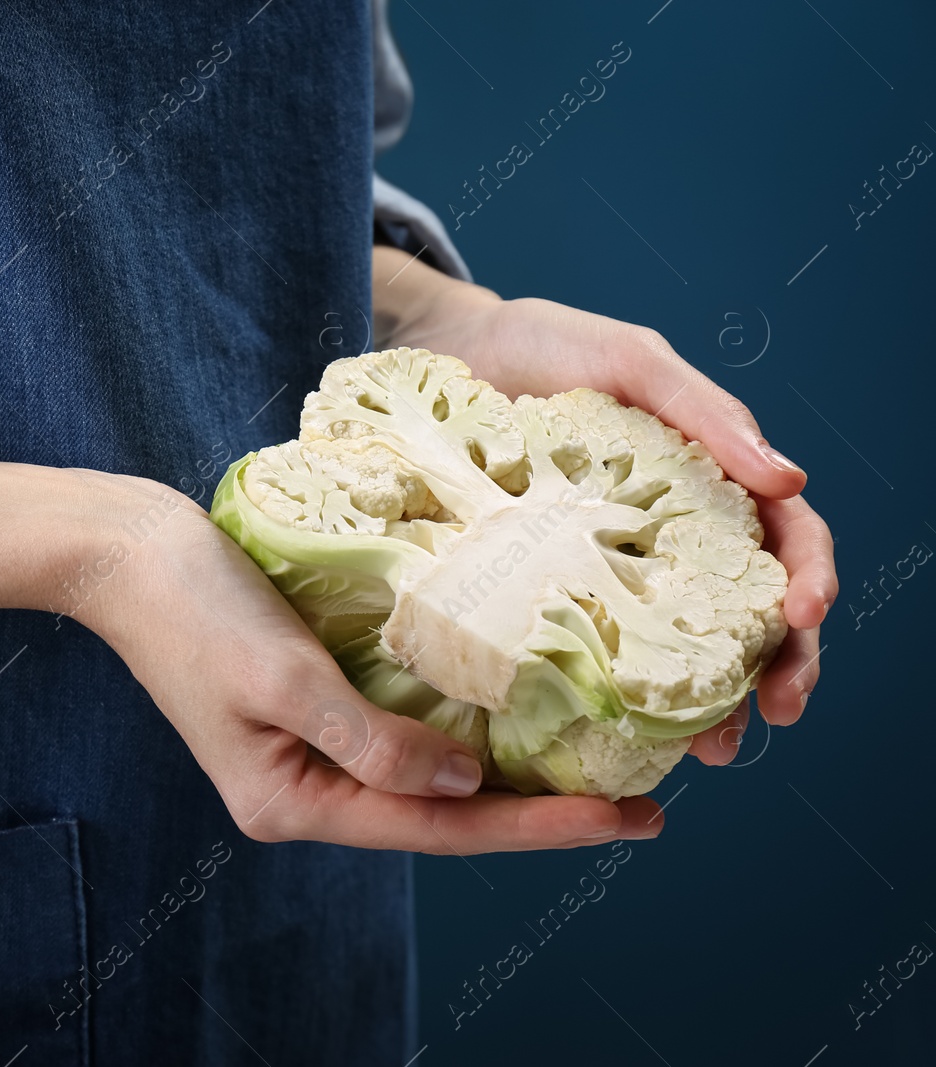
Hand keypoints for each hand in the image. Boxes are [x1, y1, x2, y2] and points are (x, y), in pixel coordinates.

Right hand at [78, 477, 663, 853]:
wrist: (125, 552)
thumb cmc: (193, 609)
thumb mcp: (281, 677)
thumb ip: (372, 740)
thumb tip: (466, 783)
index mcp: (292, 801)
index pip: (438, 828)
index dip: (538, 827)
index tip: (627, 818)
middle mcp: (307, 788)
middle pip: (442, 815)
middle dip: (538, 813)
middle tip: (641, 807)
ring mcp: (310, 748)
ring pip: (430, 776)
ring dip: (510, 773)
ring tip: (599, 766)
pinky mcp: (316, 702)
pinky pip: (406, 729)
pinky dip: (467, 725)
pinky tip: (520, 710)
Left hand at [372, 248, 836, 765]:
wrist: (440, 354)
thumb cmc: (541, 345)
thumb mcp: (626, 359)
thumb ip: (703, 411)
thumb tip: (788, 480)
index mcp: (705, 480)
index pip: (783, 537)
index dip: (808, 578)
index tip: (804, 617)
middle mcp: (667, 532)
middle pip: (748, 610)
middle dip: (775, 667)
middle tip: (770, 716)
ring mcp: (608, 566)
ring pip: (681, 645)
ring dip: (711, 701)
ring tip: (713, 750)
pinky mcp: (547, 590)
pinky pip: (593, 648)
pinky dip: (619, 694)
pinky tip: (624, 732)